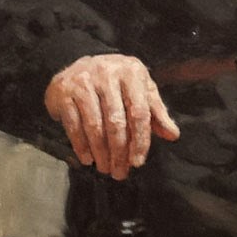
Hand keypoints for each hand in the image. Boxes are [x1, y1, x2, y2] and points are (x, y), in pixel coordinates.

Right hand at [44, 54, 179, 178]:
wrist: (78, 64)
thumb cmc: (116, 82)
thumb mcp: (139, 90)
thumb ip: (155, 112)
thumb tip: (173, 135)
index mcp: (131, 72)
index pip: (140, 111)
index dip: (140, 140)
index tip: (138, 162)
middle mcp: (107, 73)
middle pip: (116, 121)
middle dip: (119, 152)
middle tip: (120, 172)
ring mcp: (84, 81)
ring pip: (94, 125)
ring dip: (101, 152)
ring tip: (105, 168)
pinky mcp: (64, 91)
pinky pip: (73, 124)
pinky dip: (81, 145)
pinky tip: (88, 159)